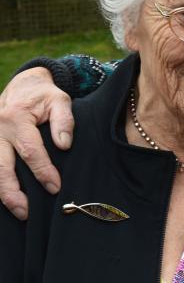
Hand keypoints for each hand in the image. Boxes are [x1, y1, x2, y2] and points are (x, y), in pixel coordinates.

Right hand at [0, 67, 73, 219]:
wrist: (23, 85)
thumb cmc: (44, 95)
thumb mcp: (60, 100)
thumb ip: (64, 121)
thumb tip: (64, 145)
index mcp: (16, 118)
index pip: (30, 150)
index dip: (43, 171)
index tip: (55, 186)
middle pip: (1, 167)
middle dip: (12, 193)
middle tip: (27, 211)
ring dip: (2, 193)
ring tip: (18, 212)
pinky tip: (6, 198)